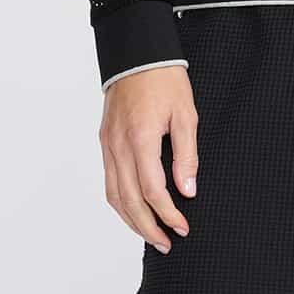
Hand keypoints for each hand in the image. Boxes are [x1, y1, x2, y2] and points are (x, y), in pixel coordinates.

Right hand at [99, 64, 199, 251]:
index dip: (168, 214)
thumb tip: (188, 189)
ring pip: (114, 195)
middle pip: (129, 201)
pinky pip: (109, 180)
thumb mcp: (186, 113)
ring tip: (151, 234)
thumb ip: (187, 153)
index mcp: (141, 138)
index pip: (152, 190)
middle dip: (149, 227)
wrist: (138, 51)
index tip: (183, 226)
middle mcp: (119, 145)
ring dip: (132, 220)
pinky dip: (120, 201)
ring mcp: (108, 144)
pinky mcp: (105, 141)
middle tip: (167, 243)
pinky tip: (133, 209)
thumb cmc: (164, 77)